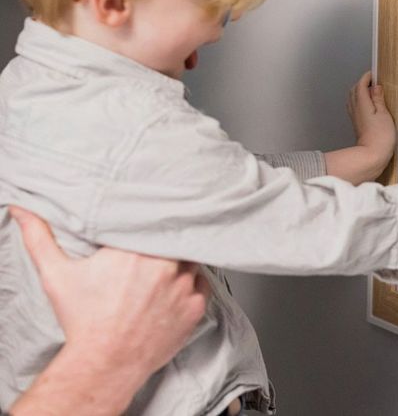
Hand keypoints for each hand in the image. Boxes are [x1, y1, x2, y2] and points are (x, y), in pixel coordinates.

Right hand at [9, 206, 209, 379]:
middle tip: (155, 248)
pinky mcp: (196, 305)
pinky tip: (174, 289)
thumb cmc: (82, 320)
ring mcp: (185, 285)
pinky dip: (191, 285)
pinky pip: (202, 284)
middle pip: (175, 238)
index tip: (146, 222)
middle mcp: (166, 263)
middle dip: (166, 240)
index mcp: (136, 248)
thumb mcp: (57, 274)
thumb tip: (21, 209)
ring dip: (181, 262)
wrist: (105, 363)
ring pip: (192, 260)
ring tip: (163, 270)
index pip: (153, 221)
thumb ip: (40, 237)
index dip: (152, 220)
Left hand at [346, 71, 395, 172]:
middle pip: (354, 90)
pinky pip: (355, 108)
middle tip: (373, 82)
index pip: (361, 85)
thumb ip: (379, 99)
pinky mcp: (357, 125)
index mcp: (362, 103)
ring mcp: (355, 117)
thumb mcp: (384, 114)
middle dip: (362, 83)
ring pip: (353, 99)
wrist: (372, 155)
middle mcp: (355, 109)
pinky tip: (368, 106)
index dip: (367, 77)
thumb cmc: (380, 137)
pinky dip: (359, 102)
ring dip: (360, 92)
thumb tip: (376, 87)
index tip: (373, 74)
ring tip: (371, 92)